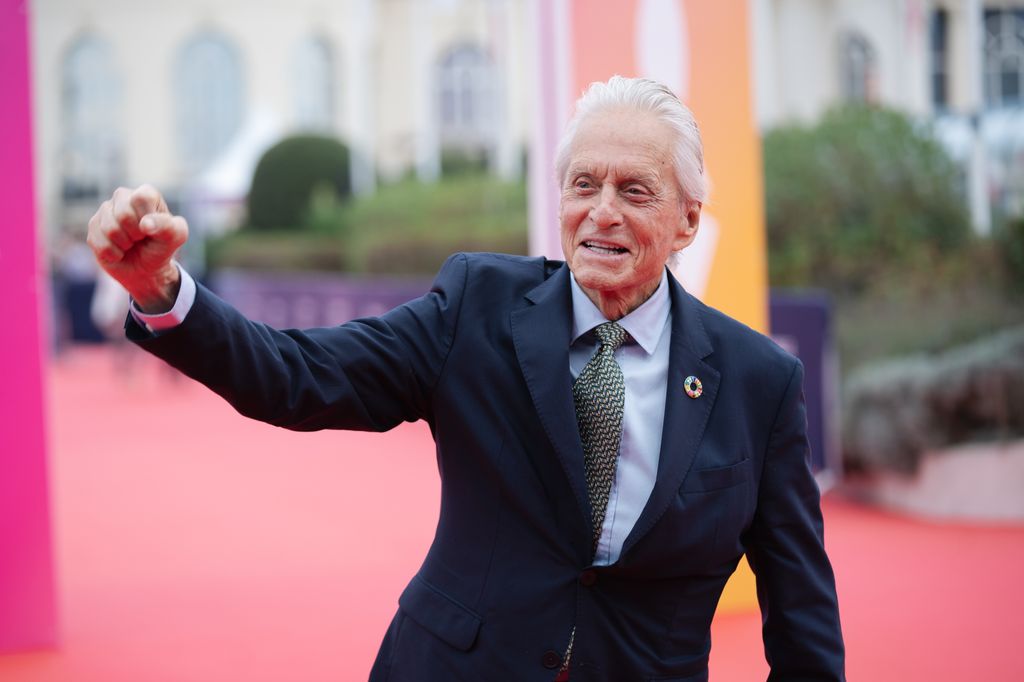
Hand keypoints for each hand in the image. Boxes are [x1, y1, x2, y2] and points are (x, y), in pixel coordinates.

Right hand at [87, 185, 187, 312]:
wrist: (146, 269)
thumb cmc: (162, 247)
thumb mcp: (176, 237)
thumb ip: (169, 226)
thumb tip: (145, 224)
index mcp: (146, 194)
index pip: (141, 198)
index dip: (147, 218)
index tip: (153, 229)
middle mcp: (123, 197)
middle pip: (123, 215)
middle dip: (136, 234)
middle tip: (141, 238)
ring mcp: (105, 211)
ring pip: (110, 230)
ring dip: (125, 245)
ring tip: (131, 244)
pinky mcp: (93, 228)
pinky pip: (99, 243)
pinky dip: (114, 254)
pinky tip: (119, 252)